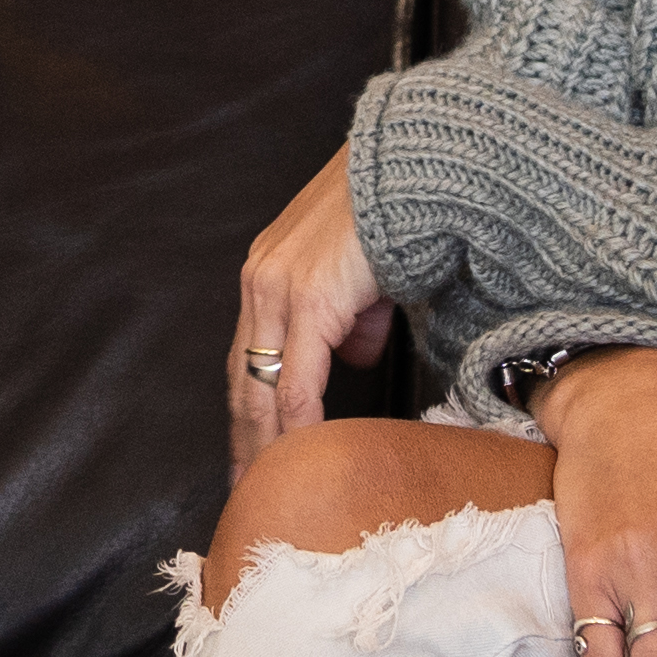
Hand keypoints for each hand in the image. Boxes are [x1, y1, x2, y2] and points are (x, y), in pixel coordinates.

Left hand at [226, 144, 397, 468]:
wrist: (414, 167)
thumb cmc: (397, 212)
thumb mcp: (363, 275)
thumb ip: (351, 318)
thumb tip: (354, 356)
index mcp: (268, 272)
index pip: (247, 355)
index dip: (247, 409)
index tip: (248, 453)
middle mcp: (260, 281)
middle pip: (241, 378)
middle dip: (243, 438)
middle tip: (243, 489)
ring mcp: (278, 289)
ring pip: (261, 387)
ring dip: (264, 443)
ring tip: (268, 486)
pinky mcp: (309, 298)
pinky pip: (298, 381)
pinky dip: (298, 425)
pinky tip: (301, 456)